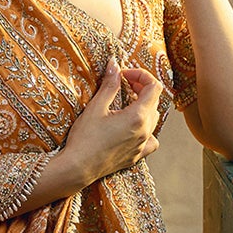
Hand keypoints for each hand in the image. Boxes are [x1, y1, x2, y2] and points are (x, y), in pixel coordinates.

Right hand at [59, 60, 165, 189]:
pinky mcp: (136, 156)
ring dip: (144, 106)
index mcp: (138, 117)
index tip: (124, 75)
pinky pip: (151, 140)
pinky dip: (146, 130)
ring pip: (154, 119)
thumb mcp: (96, 107)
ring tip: (126, 104)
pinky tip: (134, 129)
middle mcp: (145, 131)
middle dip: (141, 88)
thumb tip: (115, 64)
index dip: (141, 75)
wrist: (77, 168)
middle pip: (154, 101)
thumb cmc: (85, 138)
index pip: (154, 87)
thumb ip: (110, 85)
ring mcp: (142, 145)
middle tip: (123, 84)